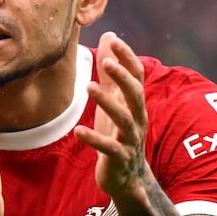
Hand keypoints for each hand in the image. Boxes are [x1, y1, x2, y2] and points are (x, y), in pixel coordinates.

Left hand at [73, 32, 148, 197]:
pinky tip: (78, 131)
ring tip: (89, 87)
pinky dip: (94, 139)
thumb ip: (111, 72)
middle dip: (123, 77)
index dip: (127, 58)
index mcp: (135, 104)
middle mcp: (137, 119)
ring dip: (107, 102)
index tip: (114, 41)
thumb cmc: (118, 134)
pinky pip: (108, 148)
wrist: (127, 179)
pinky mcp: (120, 159)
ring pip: (123, 119)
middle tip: (107, 61)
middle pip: (135, 94)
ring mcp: (130, 140)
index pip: (137, 76)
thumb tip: (110, 36)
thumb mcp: (114, 101)